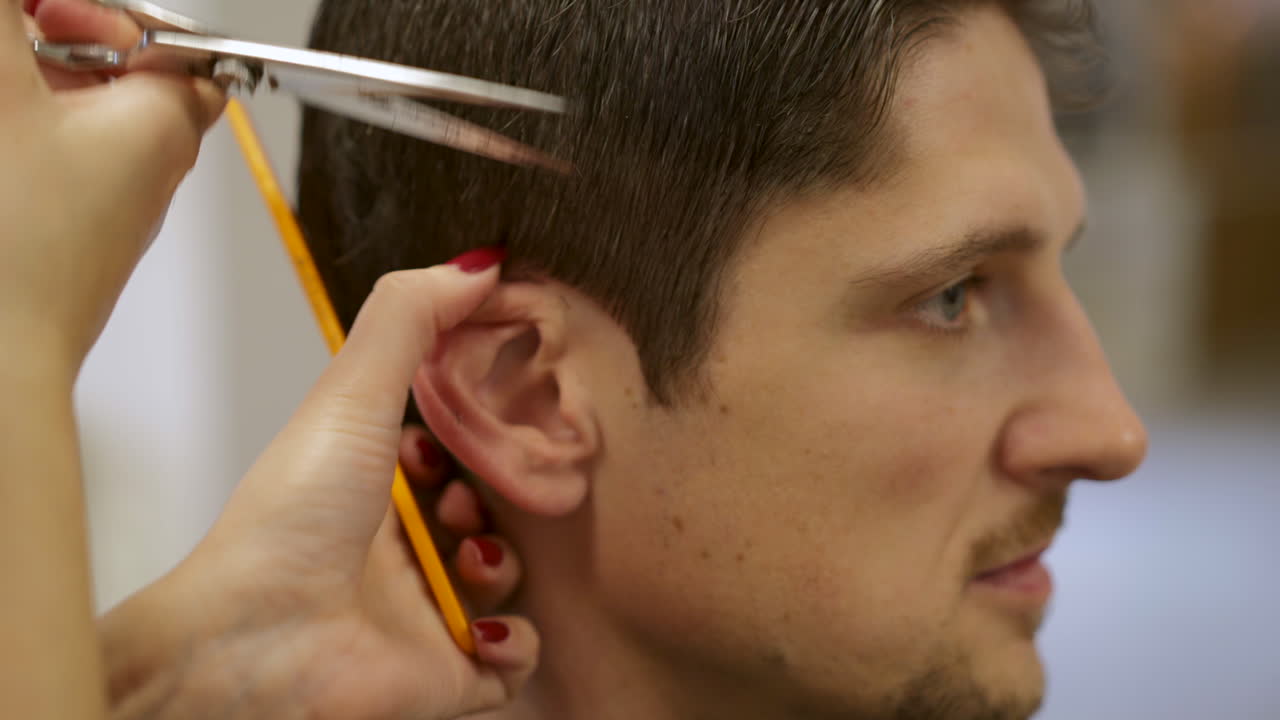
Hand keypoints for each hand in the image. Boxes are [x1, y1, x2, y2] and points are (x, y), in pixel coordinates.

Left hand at [1, 0, 223, 374]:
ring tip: (115, 122)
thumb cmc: (33, 262)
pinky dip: (37, 117)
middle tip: (136, 70)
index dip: (94, 7)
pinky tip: (75, 153)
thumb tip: (194, 79)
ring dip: (64, 76)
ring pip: (10, 66)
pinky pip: (4, 116)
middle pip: (21, 16)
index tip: (130, 32)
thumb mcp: (148, 142)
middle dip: (87, 33)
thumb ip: (185, 86)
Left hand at [100, 256, 538, 719]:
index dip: (475, 429)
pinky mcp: (448, 672)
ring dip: (503, 563)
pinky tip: (478, 625)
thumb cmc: (287, 522)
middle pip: (485, 509)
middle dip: (497, 495)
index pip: (448, 446)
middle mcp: (399, 546)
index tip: (493, 411)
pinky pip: (514, 657)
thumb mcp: (350, 396)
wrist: (255, 641)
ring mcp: (424, 611)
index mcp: (371, 482)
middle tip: (472, 492)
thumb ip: (408, 320)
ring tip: (469, 557)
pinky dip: (513, 641)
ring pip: (505, 579)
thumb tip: (478, 262)